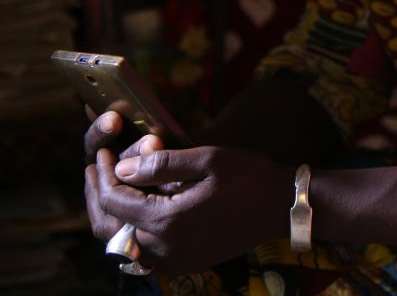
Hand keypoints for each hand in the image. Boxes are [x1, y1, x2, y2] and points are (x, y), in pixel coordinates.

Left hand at [97, 145, 293, 271]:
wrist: (282, 206)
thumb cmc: (250, 177)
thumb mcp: (209, 159)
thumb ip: (162, 164)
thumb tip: (122, 168)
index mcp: (167, 221)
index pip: (114, 200)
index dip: (103, 174)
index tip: (103, 152)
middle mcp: (164, 248)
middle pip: (108, 228)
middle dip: (97, 196)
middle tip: (96, 169)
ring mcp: (173, 259)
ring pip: (121, 244)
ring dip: (110, 215)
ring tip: (111, 186)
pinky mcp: (183, 263)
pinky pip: (142, 253)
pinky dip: (130, 231)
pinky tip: (136, 209)